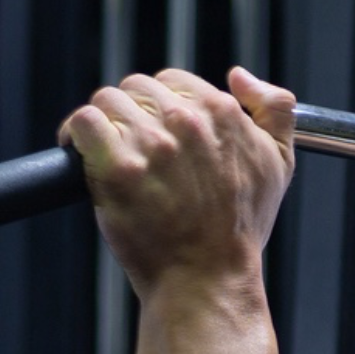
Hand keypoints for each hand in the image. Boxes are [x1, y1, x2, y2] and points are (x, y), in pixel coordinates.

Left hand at [64, 67, 295, 301]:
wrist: (207, 278)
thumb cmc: (239, 229)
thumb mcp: (279, 163)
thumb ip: (273, 108)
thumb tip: (238, 75)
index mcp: (221, 112)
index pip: (173, 81)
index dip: (160, 105)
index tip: (154, 130)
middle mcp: (186, 122)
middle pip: (137, 88)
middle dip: (131, 113)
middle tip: (129, 146)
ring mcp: (150, 144)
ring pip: (108, 101)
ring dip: (103, 124)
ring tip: (105, 152)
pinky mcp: (117, 169)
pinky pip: (84, 123)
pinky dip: (75, 133)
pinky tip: (79, 151)